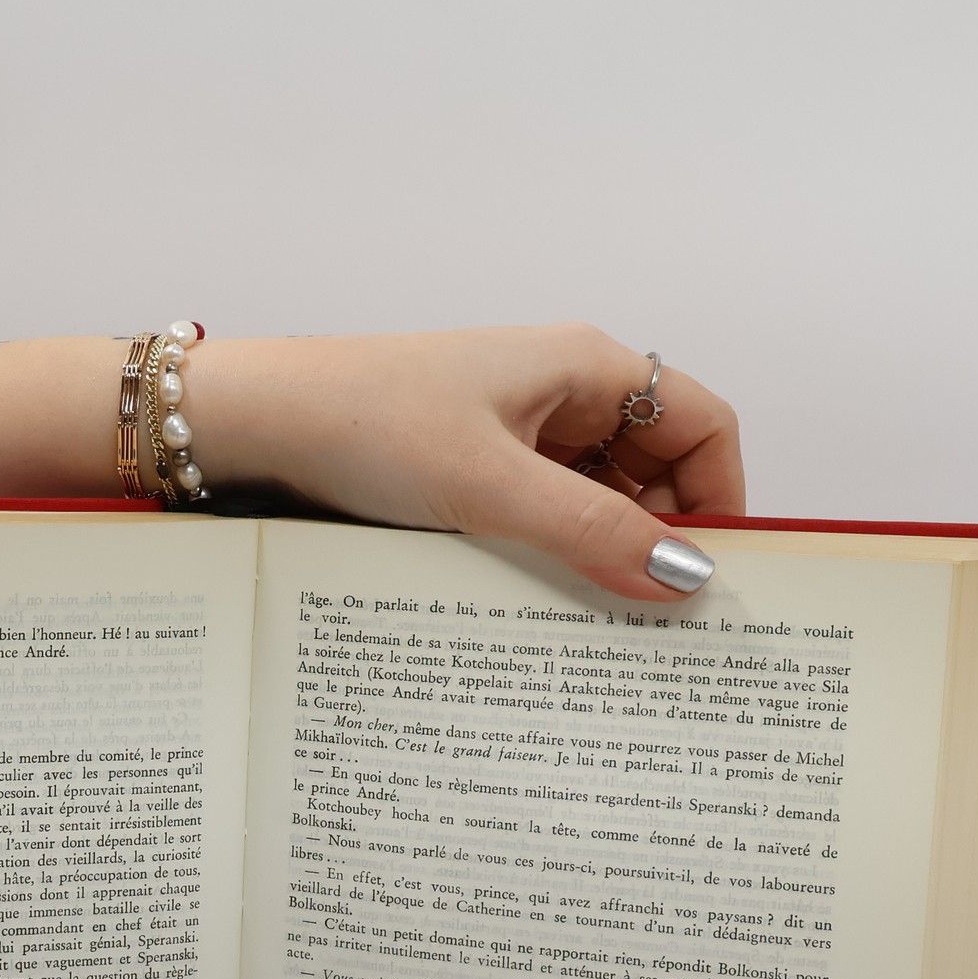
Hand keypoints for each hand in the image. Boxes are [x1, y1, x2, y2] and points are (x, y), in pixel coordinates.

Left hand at [187, 322, 744, 599]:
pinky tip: (544, 592)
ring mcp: (522, 429)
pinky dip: (560, 549)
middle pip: (660, 467)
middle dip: (662, 535)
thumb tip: (685, 578)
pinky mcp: (483, 464)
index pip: (702, 425)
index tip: (706, 576)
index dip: (719, 497)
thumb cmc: (365, 422)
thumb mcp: (489, 486)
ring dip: (606, 547)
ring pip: (604, 495)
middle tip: (651, 612)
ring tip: (594, 610)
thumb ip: (592, 530)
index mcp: (584, 366)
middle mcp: (564, 390)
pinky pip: (551, 509)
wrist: (258, 423)